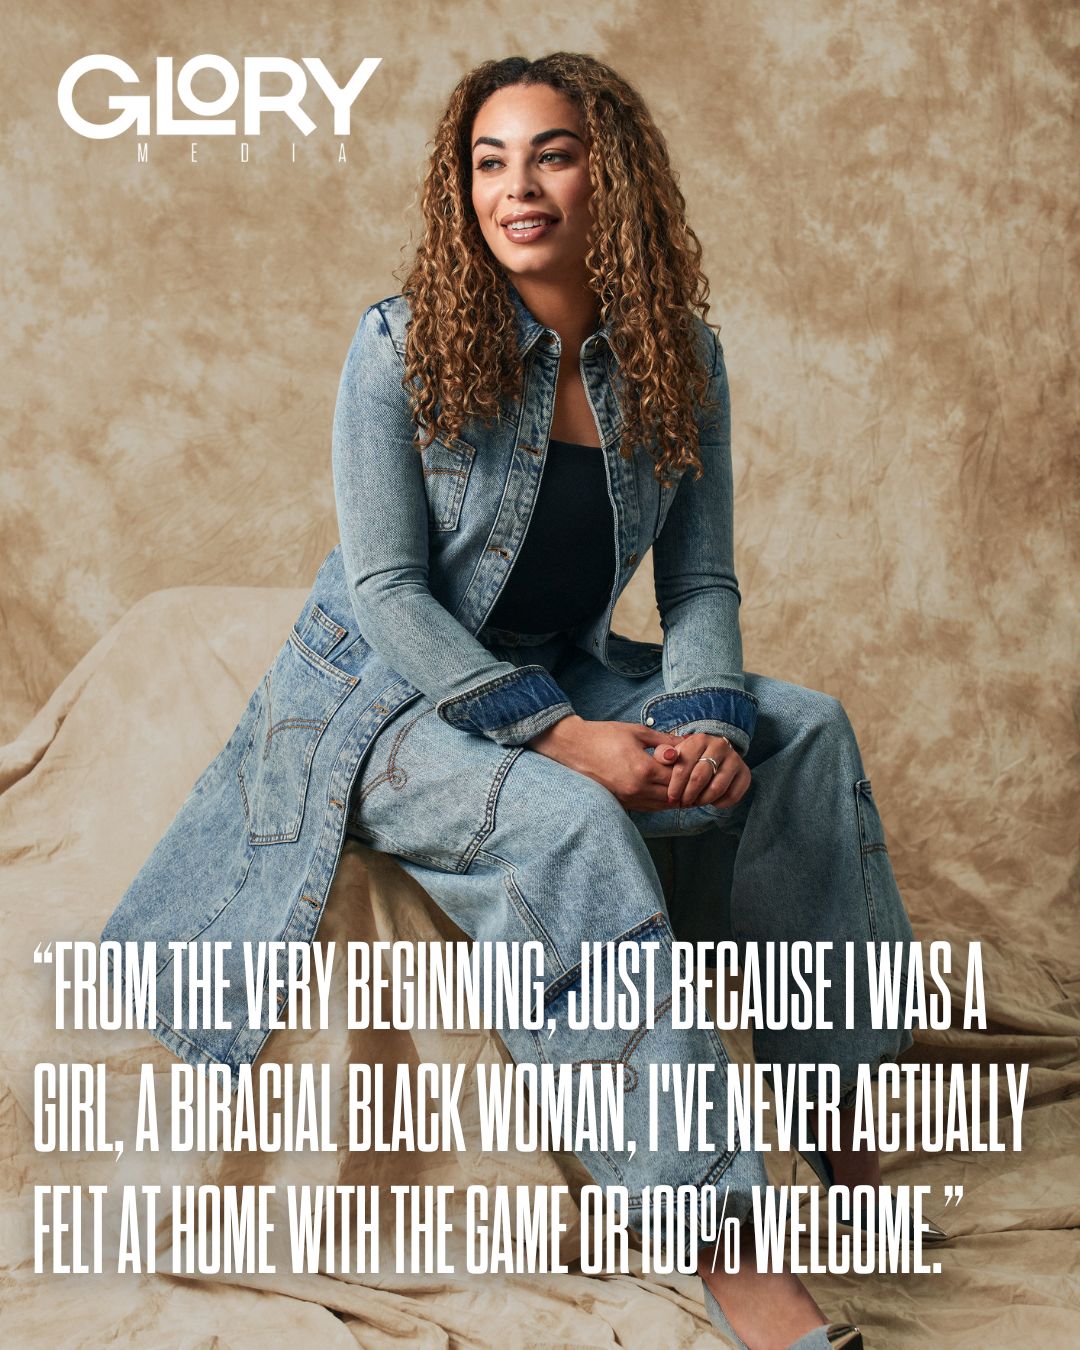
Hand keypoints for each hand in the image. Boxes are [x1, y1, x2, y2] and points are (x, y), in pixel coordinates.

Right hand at [527, 714, 683, 810]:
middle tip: (696, 779)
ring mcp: (628, 798)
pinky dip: (660, 802)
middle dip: (686, 788)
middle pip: (674, 796)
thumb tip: (687, 744)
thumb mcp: (637, 732)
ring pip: (662, 806)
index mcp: (643, 769)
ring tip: (685, 787)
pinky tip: (666, 792)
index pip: (678, 778)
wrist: (574, 747)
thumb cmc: (604, 736)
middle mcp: (637, 789)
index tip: (697, 765)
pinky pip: (649, 807)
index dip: (690, 772)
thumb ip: (664, 741)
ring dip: (675, 797)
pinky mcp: (622, 802)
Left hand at [664, 731, 750, 809]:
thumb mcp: (674, 753)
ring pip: (717, 788)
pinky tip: (711, 802)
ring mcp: (735, 759)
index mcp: (699, 739)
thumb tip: (668, 756)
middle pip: (700, 777)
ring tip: (695, 802)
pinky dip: (720, 803)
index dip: (675, 786)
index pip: (684, 766)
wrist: (714, 755)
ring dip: (703, 800)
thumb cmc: (689, 758)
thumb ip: (663, 754)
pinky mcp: (745, 773)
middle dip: (688, 795)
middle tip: (682, 803)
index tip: (671, 798)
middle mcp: (719, 746)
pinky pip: (732, 795)